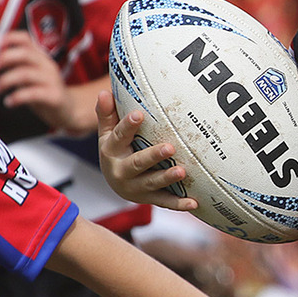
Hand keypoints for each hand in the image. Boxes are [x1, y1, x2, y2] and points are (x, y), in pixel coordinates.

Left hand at [0, 31, 93, 132]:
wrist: (68, 110)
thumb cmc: (43, 91)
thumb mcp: (29, 76)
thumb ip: (16, 66)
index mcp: (40, 57)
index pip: (27, 39)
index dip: (10, 38)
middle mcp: (47, 65)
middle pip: (26, 54)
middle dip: (5, 58)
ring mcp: (52, 80)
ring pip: (26, 74)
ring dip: (6, 80)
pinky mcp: (54, 96)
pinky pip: (33, 94)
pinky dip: (17, 97)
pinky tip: (8, 102)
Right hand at [96, 90, 198, 210]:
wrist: (115, 182)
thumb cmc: (116, 149)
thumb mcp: (107, 132)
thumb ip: (107, 114)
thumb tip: (104, 92)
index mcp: (111, 150)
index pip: (119, 136)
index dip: (128, 126)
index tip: (139, 114)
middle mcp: (121, 171)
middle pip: (137, 163)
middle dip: (153, 156)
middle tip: (170, 148)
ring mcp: (134, 187)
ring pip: (151, 183)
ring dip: (167, 178)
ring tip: (182, 171)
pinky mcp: (147, 199)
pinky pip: (164, 202)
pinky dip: (178, 204)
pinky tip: (193, 203)